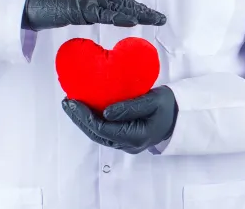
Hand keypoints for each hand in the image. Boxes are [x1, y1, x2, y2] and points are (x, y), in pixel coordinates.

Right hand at [21, 0, 165, 31]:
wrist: (31, 5)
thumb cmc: (49, 8)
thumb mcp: (75, 9)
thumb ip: (91, 11)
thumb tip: (105, 18)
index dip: (136, 7)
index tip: (150, 14)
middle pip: (124, 0)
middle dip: (144, 10)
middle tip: (160, 18)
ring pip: (118, 5)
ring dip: (138, 13)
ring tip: (154, 19)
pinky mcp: (81, 5)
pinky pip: (104, 13)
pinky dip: (120, 16)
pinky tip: (133, 21)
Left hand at [61, 86, 177, 153]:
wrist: (178, 114)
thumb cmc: (167, 105)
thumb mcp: (153, 100)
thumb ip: (130, 107)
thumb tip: (106, 112)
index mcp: (135, 136)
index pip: (103, 129)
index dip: (85, 116)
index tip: (74, 102)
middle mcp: (128, 144)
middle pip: (96, 134)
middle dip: (79, 118)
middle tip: (67, 102)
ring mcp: (125, 143)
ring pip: (98, 134)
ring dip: (83, 120)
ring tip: (71, 105)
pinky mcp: (123, 137)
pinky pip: (103, 131)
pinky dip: (91, 120)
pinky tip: (84, 109)